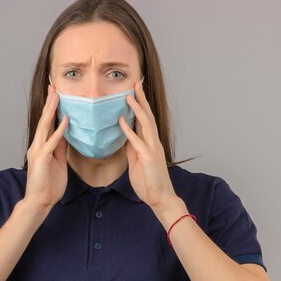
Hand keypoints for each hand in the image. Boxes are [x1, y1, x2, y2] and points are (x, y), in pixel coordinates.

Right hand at [23, 83, 68, 210]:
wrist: (40, 200)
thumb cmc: (49, 184)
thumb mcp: (58, 161)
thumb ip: (60, 147)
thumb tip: (65, 133)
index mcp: (42, 145)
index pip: (48, 122)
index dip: (52, 107)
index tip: (56, 93)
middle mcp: (38, 145)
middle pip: (45, 119)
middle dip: (50, 102)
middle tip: (54, 86)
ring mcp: (39, 151)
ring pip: (46, 126)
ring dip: (52, 110)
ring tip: (56, 96)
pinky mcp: (42, 159)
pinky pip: (52, 142)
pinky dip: (59, 130)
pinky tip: (65, 120)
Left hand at [118, 79, 177, 209]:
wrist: (160, 197)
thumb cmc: (149, 181)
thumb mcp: (137, 161)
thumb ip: (132, 147)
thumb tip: (125, 135)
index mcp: (150, 143)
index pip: (145, 119)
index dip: (140, 104)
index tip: (135, 90)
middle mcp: (153, 142)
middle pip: (147, 116)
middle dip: (141, 99)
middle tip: (136, 83)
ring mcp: (152, 149)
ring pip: (145, 124)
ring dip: (136, 109)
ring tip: (129, 96)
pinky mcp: (148, 158)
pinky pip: (136, 141)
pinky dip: (128, 130)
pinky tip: (121, 121)